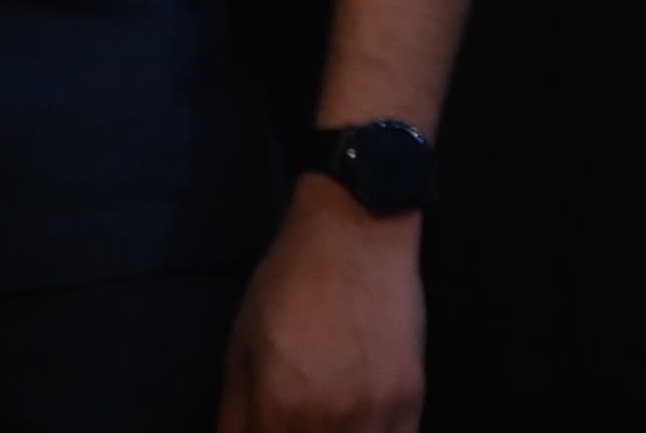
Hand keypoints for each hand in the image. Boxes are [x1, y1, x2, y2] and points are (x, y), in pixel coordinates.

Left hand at [219, 178, 424, 432]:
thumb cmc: (287, 284)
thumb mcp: (240, 348)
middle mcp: (329, 418)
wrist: (357, 231)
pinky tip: (361, 428)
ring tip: (325, 423)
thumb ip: (234, 414)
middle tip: (290, 421)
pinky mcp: (411, 395)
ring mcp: (376, 409)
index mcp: (279, 406)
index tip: (266, 428)